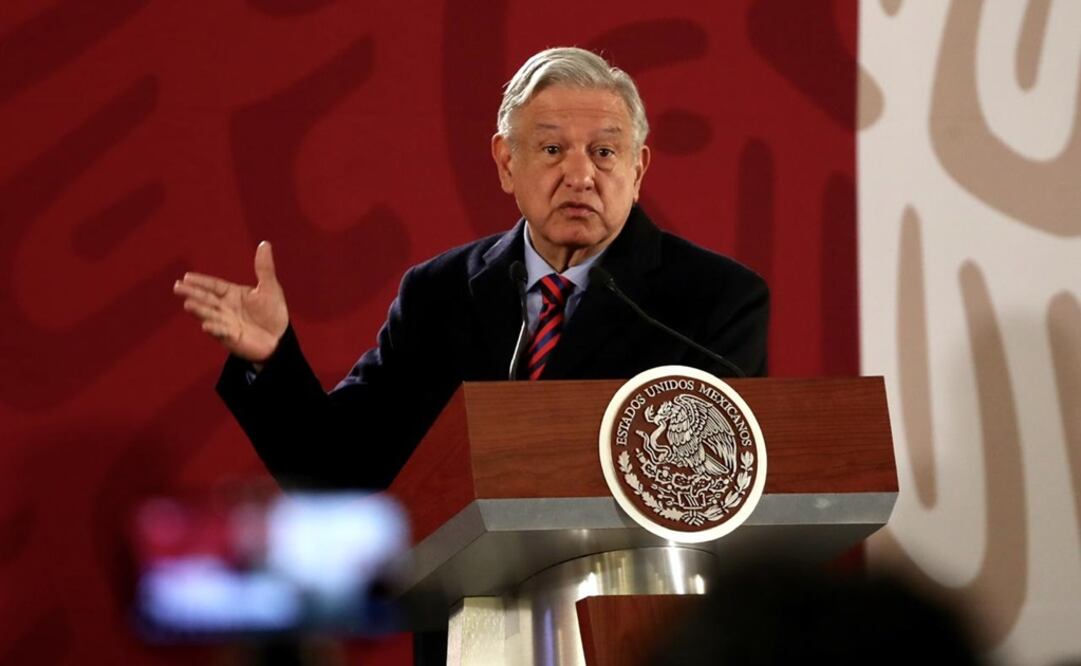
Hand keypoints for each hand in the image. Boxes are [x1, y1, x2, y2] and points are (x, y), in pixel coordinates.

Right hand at [173, 241, 288, 361]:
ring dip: (199, 310)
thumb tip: (265, 244)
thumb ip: (264, 268)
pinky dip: (215, 329)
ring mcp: (225, 323)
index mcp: (232, 294)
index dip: (201, 281)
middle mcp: (225, 308)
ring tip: (188, 305)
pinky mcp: (230, 338)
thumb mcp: (270, 288)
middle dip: (192, 293)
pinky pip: (221, 333)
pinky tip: (206, 326)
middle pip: (206, 299)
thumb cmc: (272, 312)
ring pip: (210, 315)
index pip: (214, 286)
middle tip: (177, 287)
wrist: (278, 338)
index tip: (187, 277)